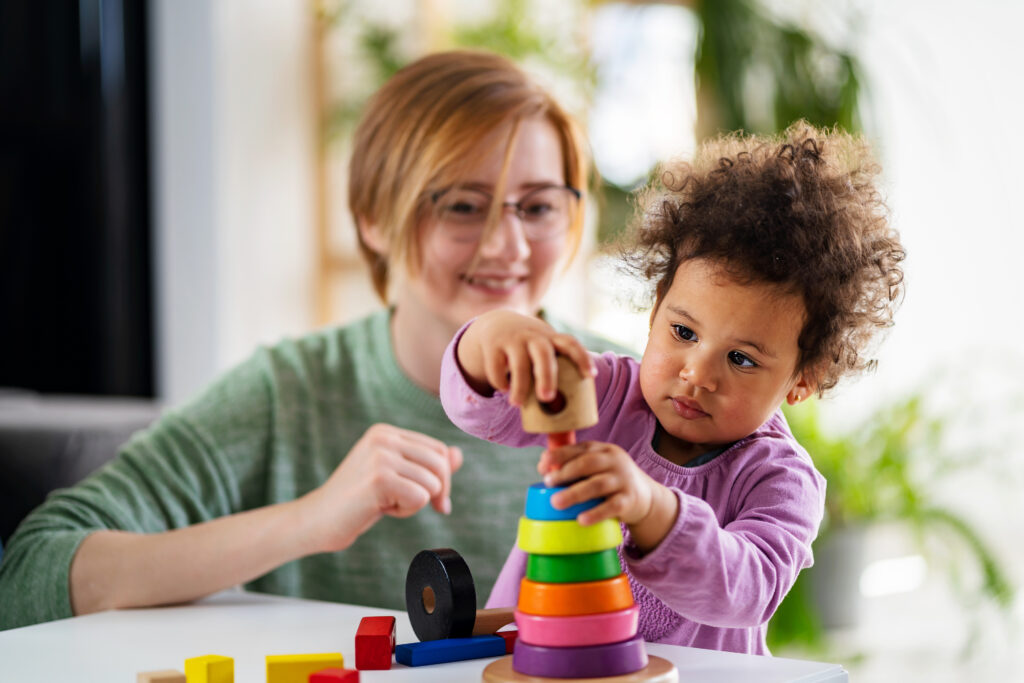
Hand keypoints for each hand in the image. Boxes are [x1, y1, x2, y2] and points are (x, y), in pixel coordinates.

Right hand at [302, 423, 462, 551]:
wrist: (318, 520)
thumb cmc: (358, 501)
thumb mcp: (396, 477)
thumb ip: (426, 465)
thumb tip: (459, 454)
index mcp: (386, 432)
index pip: (439, 450)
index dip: (441, 478)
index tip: (431, 500)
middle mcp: (384, 437)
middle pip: (441, 464)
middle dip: (436, 492)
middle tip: (409, 505)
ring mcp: (381, 456)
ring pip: (433, 483)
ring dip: (416, 502)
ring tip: (386, 502)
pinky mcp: (380, 478)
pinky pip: (420, 498)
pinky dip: (406, 511)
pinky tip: (381, 509)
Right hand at [457, 310, 595, 406]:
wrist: (497, 324)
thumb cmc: (529, 348)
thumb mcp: (543, 348)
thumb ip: (553, 370)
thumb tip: (563, 417)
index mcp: (551, 339)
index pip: (570, 344)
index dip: (581, 359)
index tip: (590, 376)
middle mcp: (533, 337)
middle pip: (544, 354)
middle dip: (546, 377)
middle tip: (547, 398)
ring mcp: (513, 340)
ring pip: (519, 363)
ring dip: (520, 386)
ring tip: (517, 404)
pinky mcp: (493, 346)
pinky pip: (496, 366)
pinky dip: (500, 381)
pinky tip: (504, 389)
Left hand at [539, 441, 678, 552]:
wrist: (645, 496)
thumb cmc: (611, 480)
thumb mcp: (598, 467)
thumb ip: (575, 465)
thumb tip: (544, 469)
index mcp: (603, 450)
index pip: (579, 448)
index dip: (559, 455)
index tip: (542, 466)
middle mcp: (614, 462)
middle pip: (588, 463)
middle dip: (565, 472)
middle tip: (548, 483)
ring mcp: (623, 480)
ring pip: (598, 484)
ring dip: (575, 493)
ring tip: (556, 502)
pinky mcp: (629, 500)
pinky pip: (612, 506)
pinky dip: (596, 513)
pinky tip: (581, 519)